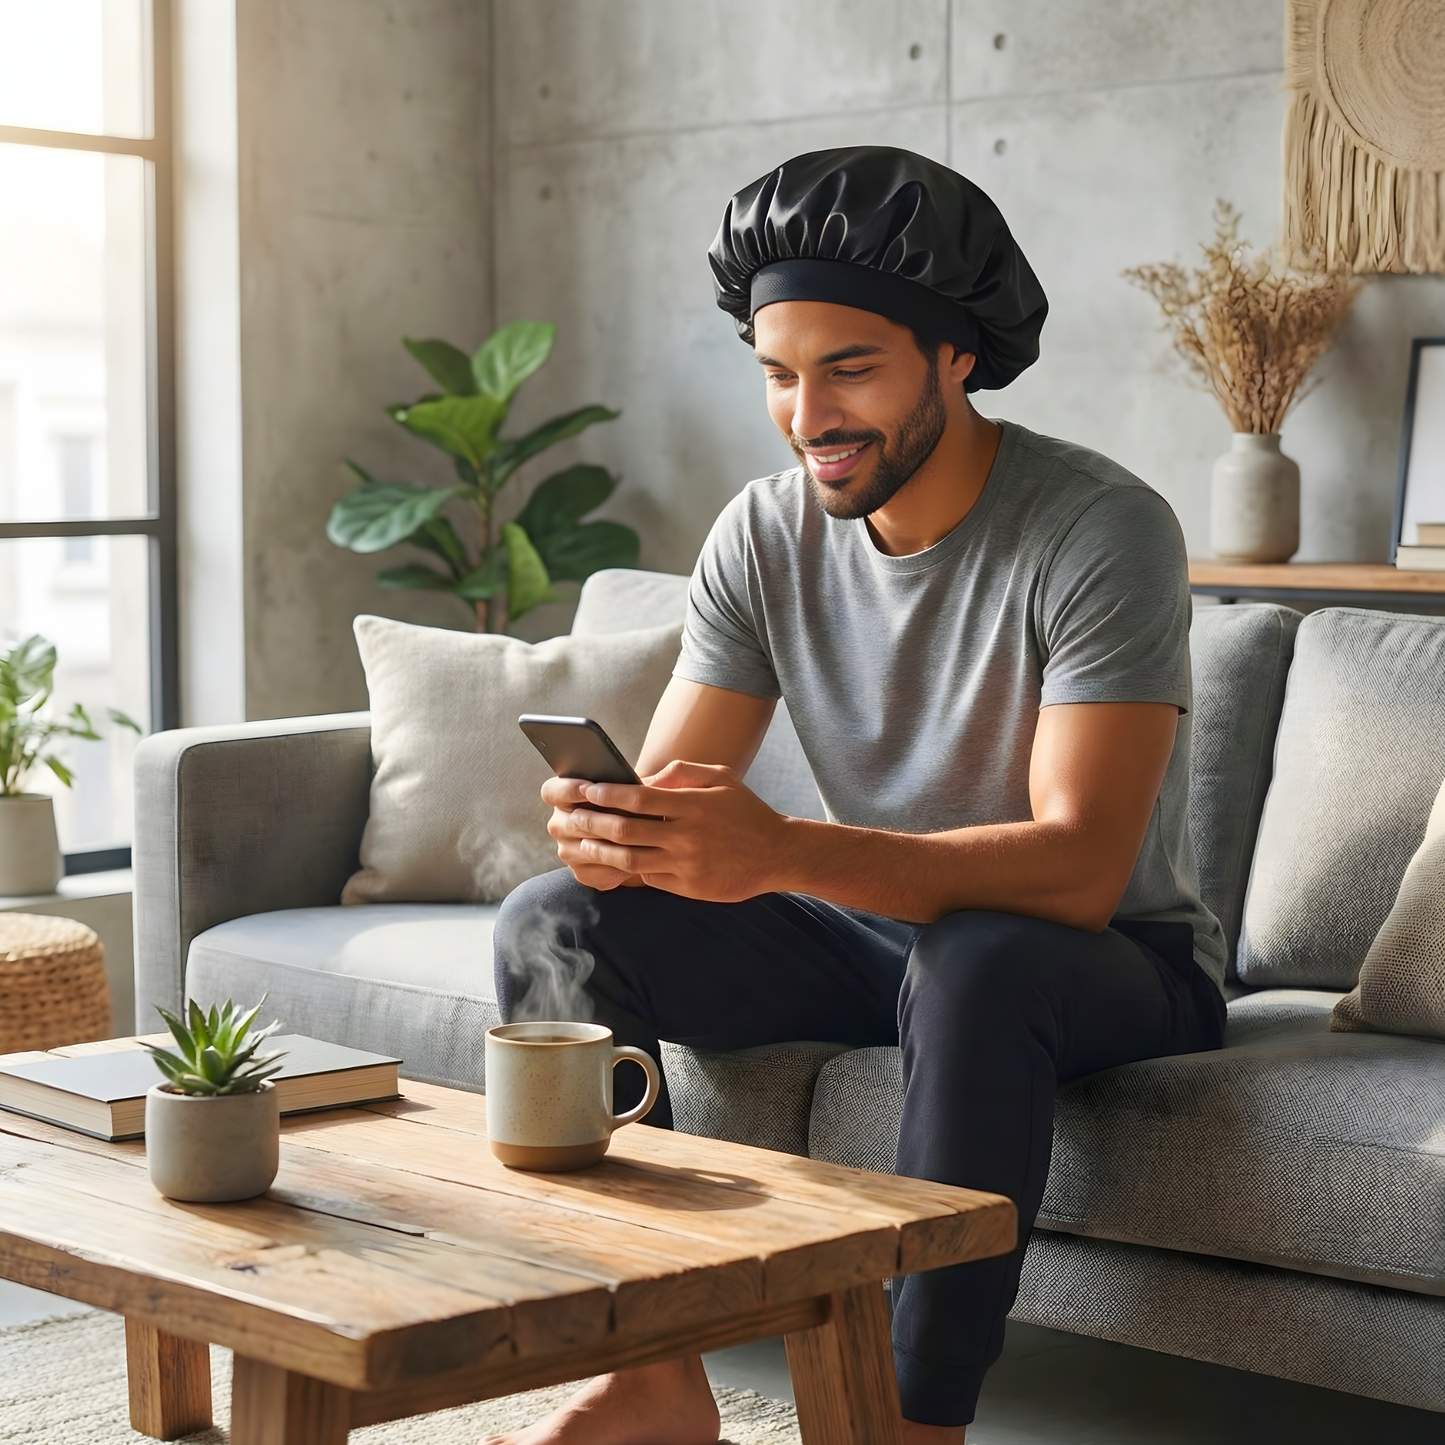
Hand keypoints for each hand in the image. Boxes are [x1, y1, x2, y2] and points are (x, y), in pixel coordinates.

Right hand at [542, 775, 646, 889]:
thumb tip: (635, 782)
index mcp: (562, 797)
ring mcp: (568, 851)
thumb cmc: (632, 804)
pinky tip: (639, 858)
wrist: (643, 837)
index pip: (551, 792)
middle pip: (569, 823)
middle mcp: (560, 825)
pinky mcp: (583, 873)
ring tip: (640, 836)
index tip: (588, 788)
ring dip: (614, 843)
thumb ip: (625, 784)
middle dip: (599, 819)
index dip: (567, 790)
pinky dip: (620, 865)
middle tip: (626, 815)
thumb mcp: (629, 789)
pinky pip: (599, 871)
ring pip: (587, 849)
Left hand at [546, 761, 793, 901]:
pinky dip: (625, 870)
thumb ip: (681, 773)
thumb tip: (643, 778)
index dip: (606, 794)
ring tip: (580, 843)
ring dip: (598, 851)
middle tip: (569, 817)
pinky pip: (647, 878)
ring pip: (629, 860)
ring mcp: (686, 865)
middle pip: (625, 831)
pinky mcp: (688, 888)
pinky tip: (608, 862)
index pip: (637, 798)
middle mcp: (687, 836)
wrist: (778, 854)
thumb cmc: (746, 812)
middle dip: (591, 823)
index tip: (586, 790)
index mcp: (692, 805)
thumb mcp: (720, 778)